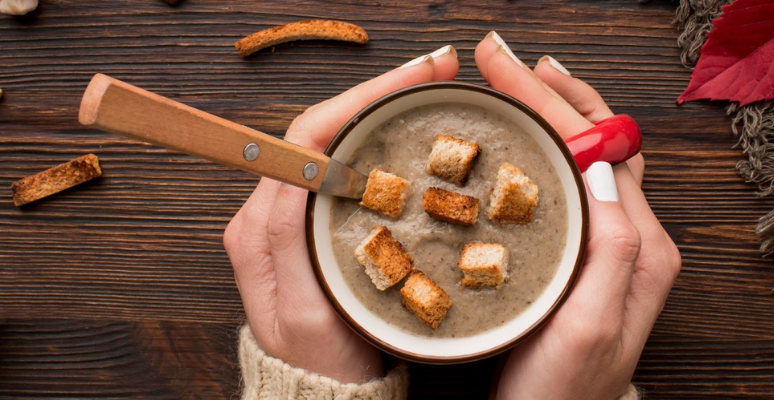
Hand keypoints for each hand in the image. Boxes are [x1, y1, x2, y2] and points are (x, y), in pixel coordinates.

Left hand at [223, 47, 458, 383]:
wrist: (323, 392)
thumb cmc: (319, 361)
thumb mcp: (305, 310)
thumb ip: (288, 242)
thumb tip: (297, 173)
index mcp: (261, 225)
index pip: (307, 139)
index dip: (358, 101)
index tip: (408, 81)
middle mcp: (271, 211)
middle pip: (322, 130)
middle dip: (376, 94)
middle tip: (432, 73)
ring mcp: (293, 215)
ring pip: (335, 144)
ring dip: (378, 111)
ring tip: (425, 91)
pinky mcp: (314, 224)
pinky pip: (344, 168)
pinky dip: (377, 142)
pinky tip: (407, 132)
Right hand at [474, 32, 681, 398]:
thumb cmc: (563, 388)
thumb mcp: (590, 321)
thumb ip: (611, 244)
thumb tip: (596, 166)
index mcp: (642, 246)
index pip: (600, 148)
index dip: (552, 102)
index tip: (506, 68)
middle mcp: (637, 239)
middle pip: (603, 142)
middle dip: (555, 94)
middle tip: (507, 61)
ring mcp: (615, 248)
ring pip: (591, 158)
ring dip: (558, 114)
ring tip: (524, 84)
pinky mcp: (590, 259)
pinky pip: (577, 185)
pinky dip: (552, 150)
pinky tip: (529, 142)